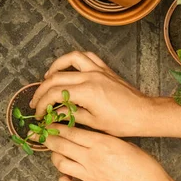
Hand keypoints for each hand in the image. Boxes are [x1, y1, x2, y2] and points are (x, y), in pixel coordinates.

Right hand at [30, 51, 154, 136]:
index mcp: (86, 92)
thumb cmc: (122, 122)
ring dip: (55, 67)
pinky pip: (86, 56)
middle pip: (56, 77)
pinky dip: (74, 59)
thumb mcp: (93, 123)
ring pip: (70, 59)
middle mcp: (90, 76)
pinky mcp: (104, 69)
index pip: (54, 94)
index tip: (38, 114)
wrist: (144, 114)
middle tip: (37, 102)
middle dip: (42, 90)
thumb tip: (54, 114)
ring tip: (47, 78)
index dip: (42, 104)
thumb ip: (71, 115)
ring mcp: (98, 70)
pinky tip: (68, 68)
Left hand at [39, 124, 171, 180]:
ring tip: (55, 154)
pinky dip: (62, 180)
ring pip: (60, 163)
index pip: (69, 131)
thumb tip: (87, 136)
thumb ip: (102, 139)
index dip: (55, 127)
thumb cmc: (141, 163)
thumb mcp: (121, 142)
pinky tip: (64, 176)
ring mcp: (88, 174)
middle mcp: (90, 157)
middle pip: (60, 145)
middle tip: (39, 136)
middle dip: (47, 139)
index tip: (48, 124)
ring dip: (54, 157)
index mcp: (99, 142)